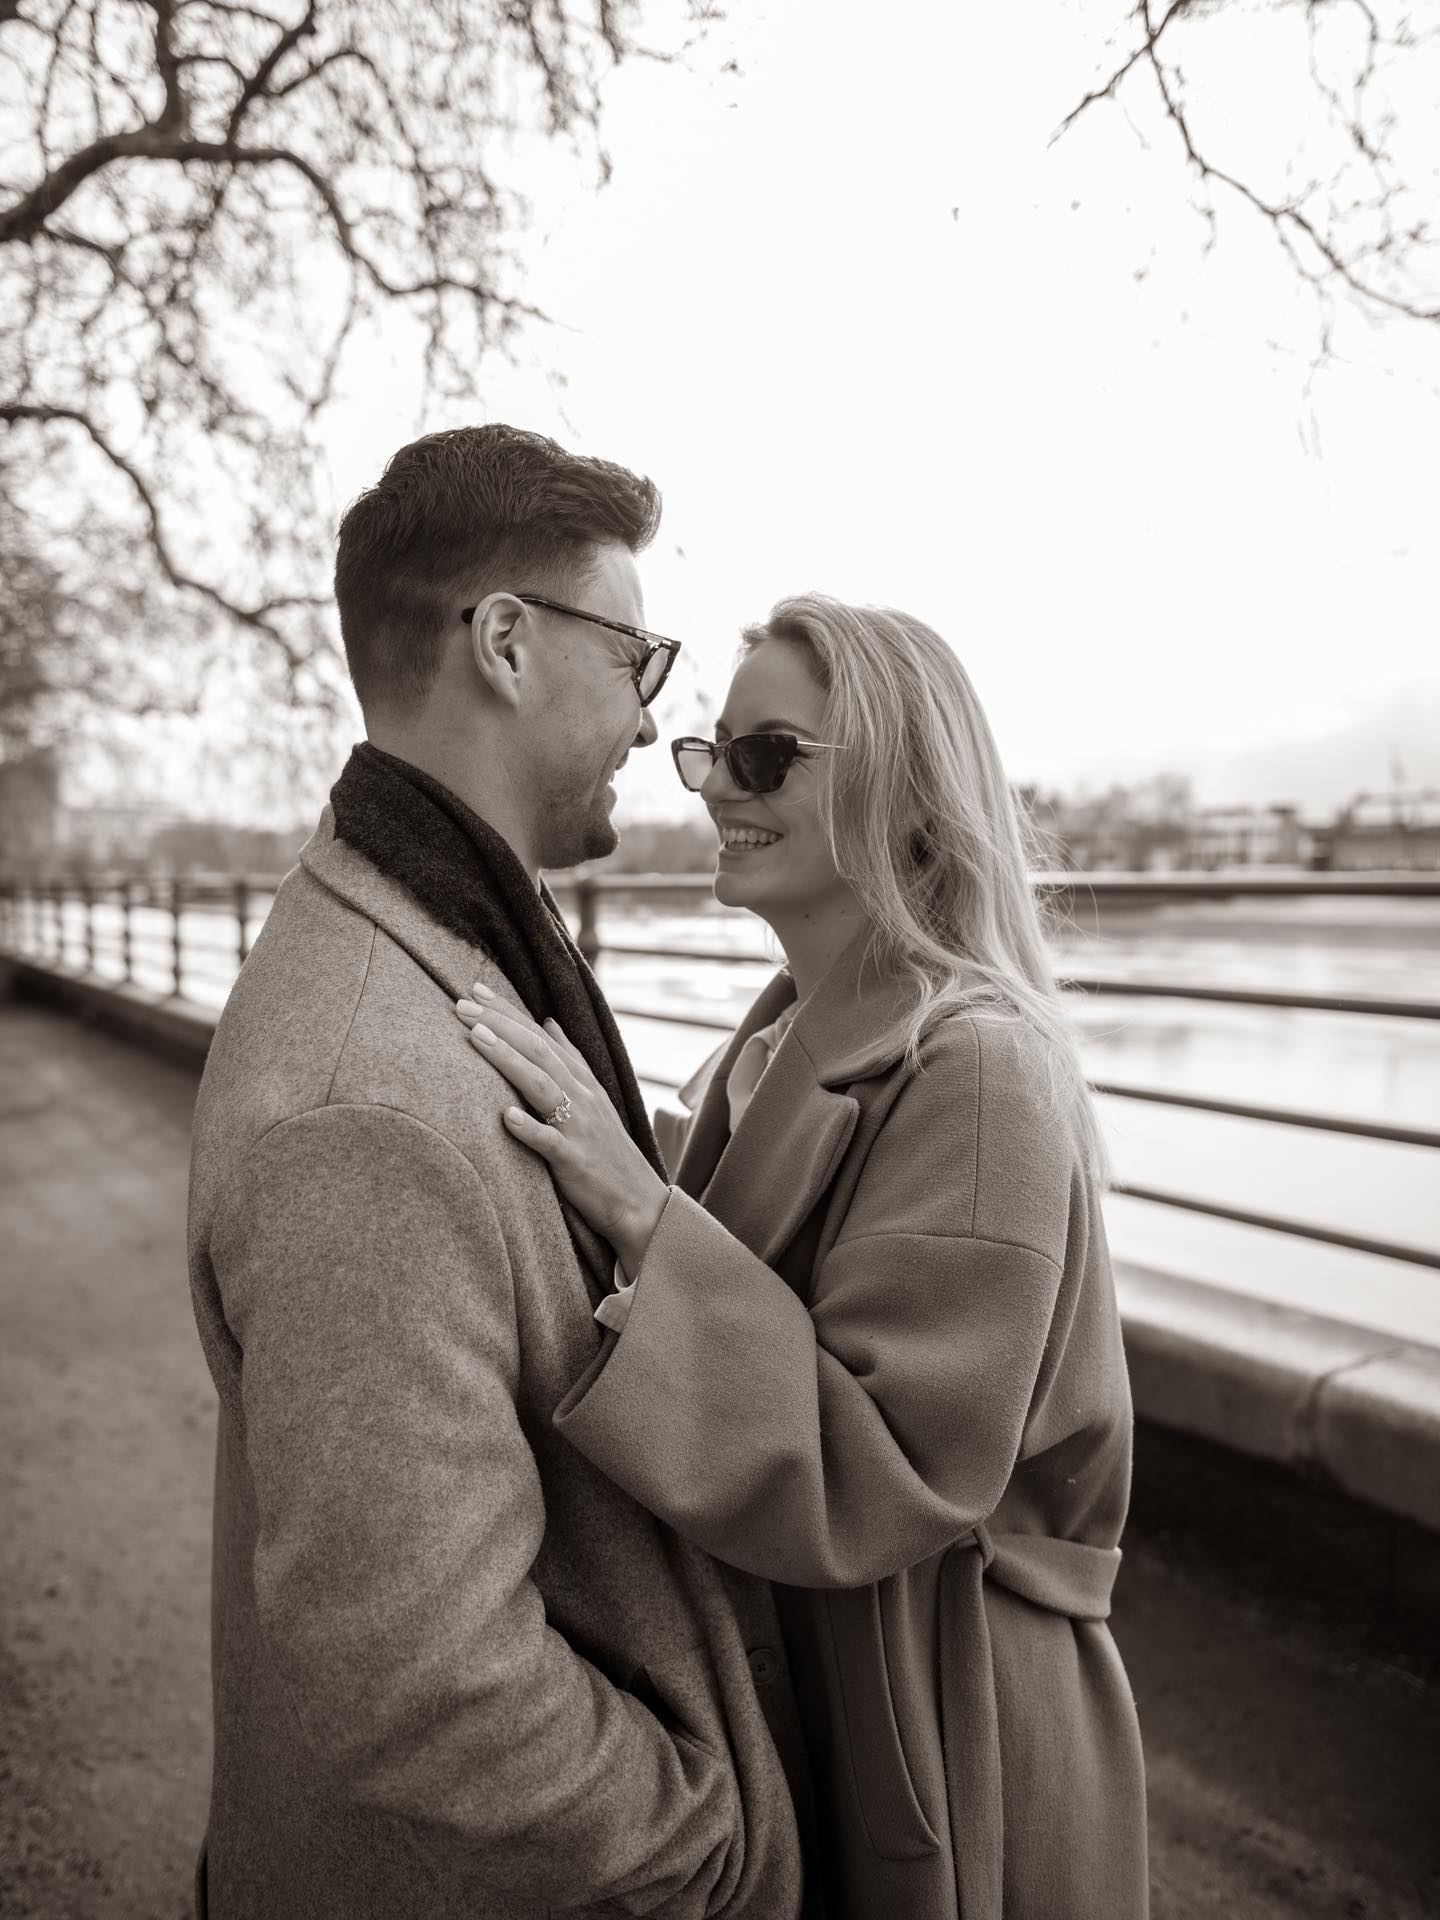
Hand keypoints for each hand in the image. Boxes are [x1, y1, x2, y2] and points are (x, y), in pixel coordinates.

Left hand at [455, 985, 668, 1277]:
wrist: (640, 1203)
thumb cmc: (607, 1151)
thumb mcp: (593, 1097)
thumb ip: (570, 1059)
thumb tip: (548, 1022)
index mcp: (582, 1081)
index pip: (541, 1036)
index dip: (508, 1012)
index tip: (474, 988)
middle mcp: (582, 1097)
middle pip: (538, 1051)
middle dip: (499, 1025)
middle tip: (462, 1003)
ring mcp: (579, 1128)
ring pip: (542, 1086)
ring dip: (508, 1060)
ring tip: (475, 1037)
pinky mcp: (576, 1162)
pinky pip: (552, 1143)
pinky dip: (530, 1129)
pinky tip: (506, 1117)